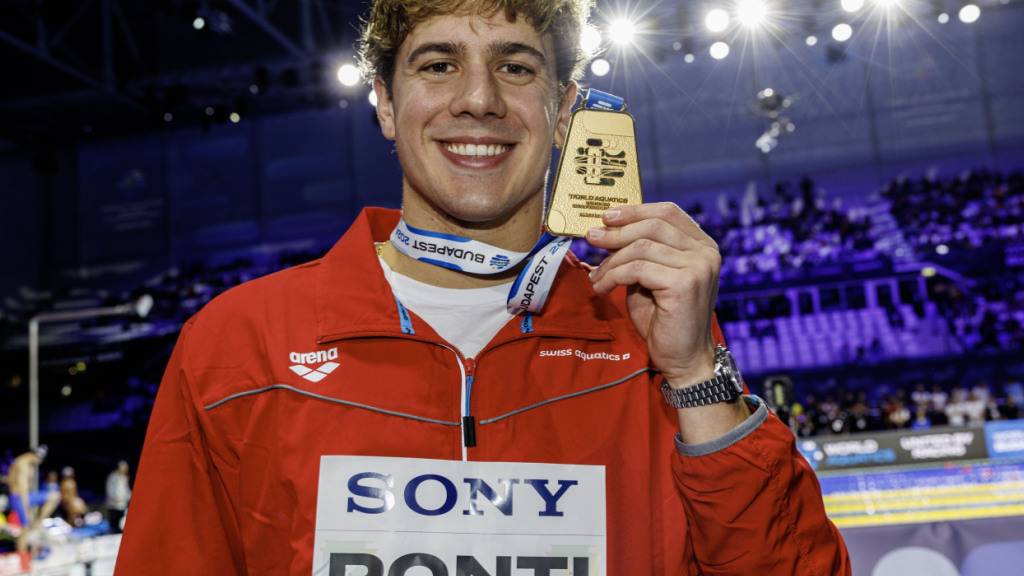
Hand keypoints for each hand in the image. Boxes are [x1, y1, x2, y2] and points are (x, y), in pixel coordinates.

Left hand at [586, 203, 720, 387]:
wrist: (682, 359)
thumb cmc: (664, 320)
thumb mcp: (650, 278)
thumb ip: (639, 253)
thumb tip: (606, 231)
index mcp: (702, 245)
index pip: (668, 212)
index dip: (635, 210)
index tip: (607, 216)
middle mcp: (705, 252)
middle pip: (653, 225)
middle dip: (617, 231)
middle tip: (591, 238)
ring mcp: (698, 266)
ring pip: (641, 247)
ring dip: (611, 261)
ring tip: (596, 276)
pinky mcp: (685, 283)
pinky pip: (637, 269)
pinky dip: (613, 276)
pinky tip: (602, 288)